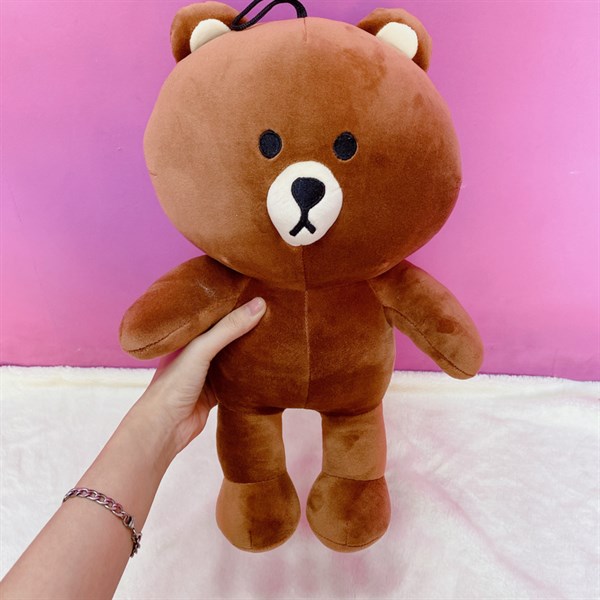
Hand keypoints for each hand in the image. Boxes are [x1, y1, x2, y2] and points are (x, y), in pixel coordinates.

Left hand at [132, 297, 265, 457]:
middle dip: (245, 325)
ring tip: (274, 332)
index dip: (234, 302)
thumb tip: (260, 304)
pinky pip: (237, 379)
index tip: (257, 290)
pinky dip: (249, 374)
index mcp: (187, 334)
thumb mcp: (202, 349)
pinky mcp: (215, 392)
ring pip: (233, 357)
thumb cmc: (173, 384)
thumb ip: (229, 328)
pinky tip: (265, 366)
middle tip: (273, 310)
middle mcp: (196, 351)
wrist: (164, 428)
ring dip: (248, 350)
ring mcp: (206, 372)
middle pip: (226, 334)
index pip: (215, 312)